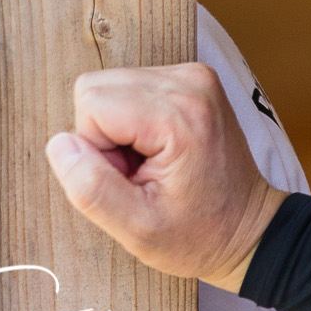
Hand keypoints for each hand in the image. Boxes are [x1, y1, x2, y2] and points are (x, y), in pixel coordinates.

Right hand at [46, 64, 287, 293]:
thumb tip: (59, 144)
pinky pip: (132, 86)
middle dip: (104, 136)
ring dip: (118, 128)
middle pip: (97, 88)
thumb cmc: (199, 235)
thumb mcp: (137, 230)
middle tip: (140, 173)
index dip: (97, 149)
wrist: (251, 230)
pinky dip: (134, 120)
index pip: (91, 103)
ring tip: (152, 164)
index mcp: (179, 115)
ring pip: (111, 86)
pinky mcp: (192, 78)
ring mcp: (194, 75)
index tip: (132, 178)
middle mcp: (189, 81)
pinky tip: (159, 150)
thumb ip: (91, 188)